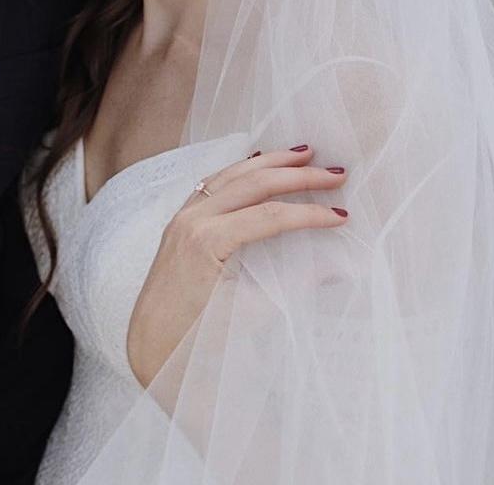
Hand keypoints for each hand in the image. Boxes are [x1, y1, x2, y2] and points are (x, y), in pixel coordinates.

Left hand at [126, 146, 347, 387]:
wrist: (150, 340)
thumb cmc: (197, 333)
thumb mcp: (249, 314)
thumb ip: (293, 286)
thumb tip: (339, 268)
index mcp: (207, 241)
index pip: (269, 216)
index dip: (309, 214)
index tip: (343, 216)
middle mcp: (192, 219)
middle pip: (252, 185)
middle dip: (296, 176)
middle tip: (335, 173)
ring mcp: (183, 216)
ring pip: (230, 175)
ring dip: (268, 162)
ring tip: (303, 152)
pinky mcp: (180, 219)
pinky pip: (212, 183)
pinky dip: (240, 170)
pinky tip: (258, 161)